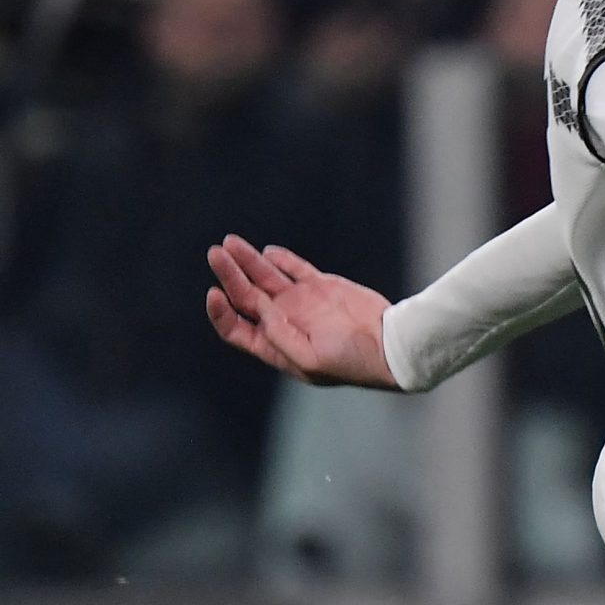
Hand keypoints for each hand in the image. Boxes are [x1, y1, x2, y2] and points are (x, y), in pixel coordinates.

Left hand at [204, 236, 398, 388]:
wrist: (391, 346)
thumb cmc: (352, 362)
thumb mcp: (311, 360)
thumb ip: (282, 335)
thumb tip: (261, 307)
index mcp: (275, 346)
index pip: (235, 327)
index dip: (220, 312)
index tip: (214, 292)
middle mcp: (283, 322)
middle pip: (246, 296)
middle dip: (229, 274)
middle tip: (217, 253)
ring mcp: (302, 303)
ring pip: (266, 277)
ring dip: (247, 261)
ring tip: (230, 242)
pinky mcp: (322, 287)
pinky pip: (295, 269)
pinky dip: (281, 259)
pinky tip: (266, 251)